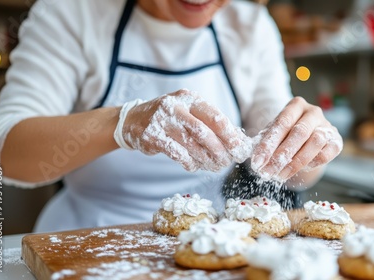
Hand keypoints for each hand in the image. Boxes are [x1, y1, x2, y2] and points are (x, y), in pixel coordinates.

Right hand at [116, 90, 251, 171]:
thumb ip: (211, 125)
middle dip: (219, 150)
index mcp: (190, 98)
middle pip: (204, 132)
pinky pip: (177, 154)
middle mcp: (175, 106)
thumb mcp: (190, 113)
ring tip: (214, 166)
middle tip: (227, 162)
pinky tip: (194, 166)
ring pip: (191, 145)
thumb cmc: (171, 118)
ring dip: (206, 159)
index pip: (215, 116)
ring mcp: (162, 120)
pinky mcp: (152, 136)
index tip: (239, 149)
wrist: (134, 120)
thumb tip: (238, 143)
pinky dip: (189, 162)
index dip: (230, 135)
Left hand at [250, 97, 342, 180]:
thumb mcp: (273, 134)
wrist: (309, 139)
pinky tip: (299, 170)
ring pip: (314, 143)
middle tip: (267, 173)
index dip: (268, 145)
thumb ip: (262, 142)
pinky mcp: (337, 141)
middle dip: (280, 156)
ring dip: (295, 163)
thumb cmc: (286, 135)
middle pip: (298, 133)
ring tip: (279, 176)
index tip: (257, 162)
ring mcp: (327, 126)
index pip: (281, 124)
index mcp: (295, 105)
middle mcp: (313, 112)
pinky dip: (312, 163)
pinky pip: (326, 154)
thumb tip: (246, 155)